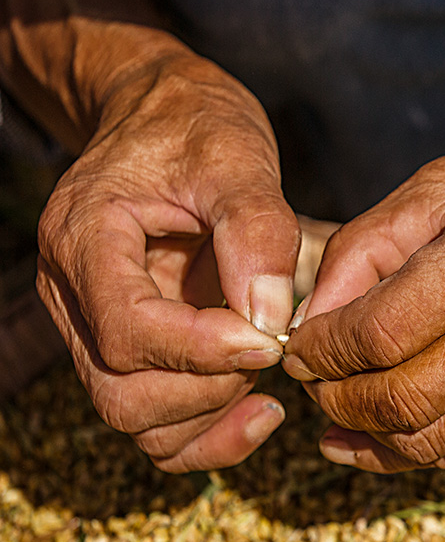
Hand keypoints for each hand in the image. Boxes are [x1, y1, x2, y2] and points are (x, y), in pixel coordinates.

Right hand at [2, 0, 300, 471]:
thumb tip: (268, 318)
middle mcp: (75, 292)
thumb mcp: (236, 156)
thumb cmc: (197, 124)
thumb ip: (255, 231)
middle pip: (123, 392)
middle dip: (209, 389)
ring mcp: (96, 323)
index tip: (272, 340)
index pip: (127, 330)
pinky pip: (153, 415)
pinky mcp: (129, 342)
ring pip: (134, 418)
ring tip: (269, 384)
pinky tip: (260, 406)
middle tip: (271, 352)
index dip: (203, 349)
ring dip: (208, 418)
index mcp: (86, 238)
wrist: (165, 112)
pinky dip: (204, 429)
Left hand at [283, 39, 444, 473]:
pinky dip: (413, 449)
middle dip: (332, 399)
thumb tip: (310, 313)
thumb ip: (372, 242)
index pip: (381, 331)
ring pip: (432, 440)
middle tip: (309, 378)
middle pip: (401, 399)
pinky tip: (379, 432)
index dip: (319, 348)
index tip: (296, 341)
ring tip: (335, 407)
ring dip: (365, 434)